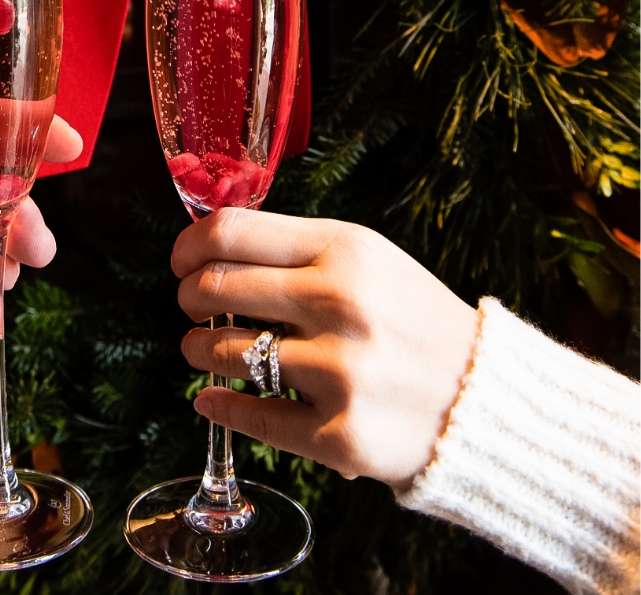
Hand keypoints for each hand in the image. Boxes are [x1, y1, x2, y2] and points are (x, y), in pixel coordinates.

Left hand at [174, 210, 479, 488]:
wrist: (485, 399)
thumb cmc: (412, 321)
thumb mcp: (368, 260)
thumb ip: (296, 250)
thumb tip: (209, 249)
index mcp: (345, 250)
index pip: (230, 231)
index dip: (188, 246)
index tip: (181, 262)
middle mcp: (341, 304)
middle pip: (214, 287)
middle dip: (188, 297)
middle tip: (192, 306)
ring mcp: (340, 372)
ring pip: (222, 352)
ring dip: (197, 350)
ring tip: (203, 350)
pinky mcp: (340, 435)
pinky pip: (251, 416)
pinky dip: (219, 407)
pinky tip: (212, 399)